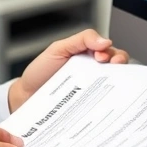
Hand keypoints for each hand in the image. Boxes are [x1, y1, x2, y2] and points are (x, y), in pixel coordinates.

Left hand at [8, 29, 128, 112]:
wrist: (26, 96)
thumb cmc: (41, 71)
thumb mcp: (58, 49)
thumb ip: (81, 40)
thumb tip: (105, 41)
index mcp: (89, 56)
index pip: (111, 52)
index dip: (114, 53)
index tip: (103, 57)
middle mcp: (95, 73)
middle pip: (119, 68)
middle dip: (120, 64)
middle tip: (113, 65)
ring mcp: (93, 90)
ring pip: (115, 87)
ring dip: (119, 85)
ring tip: (111, 85)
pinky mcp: (89, 107)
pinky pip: (103, 106)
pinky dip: (108, 104)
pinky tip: (106, 103)